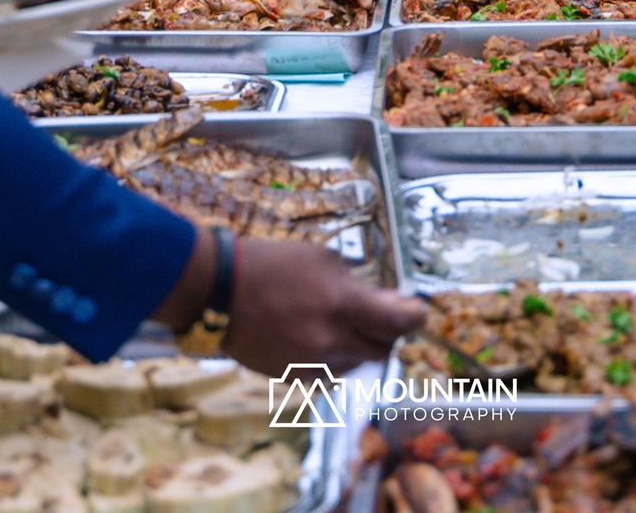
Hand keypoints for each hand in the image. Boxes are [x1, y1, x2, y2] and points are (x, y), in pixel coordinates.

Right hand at [225, 237, 423, 376]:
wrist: (219, 290)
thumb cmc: (271, 264)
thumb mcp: (322, 259)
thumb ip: (358, 284)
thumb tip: (386, 301)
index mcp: (342, 305)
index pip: (400, 322)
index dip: (415, 315)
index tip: (415, 308)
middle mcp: (332, 341)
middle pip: (383, 348)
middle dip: (388, 331)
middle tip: (381, 313)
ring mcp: (313, 363)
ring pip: (358, 363)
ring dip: (361, 345)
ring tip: (342, 322)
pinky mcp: (295, 376)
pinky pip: (331, 372)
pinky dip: (335, 357)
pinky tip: (319, 335)